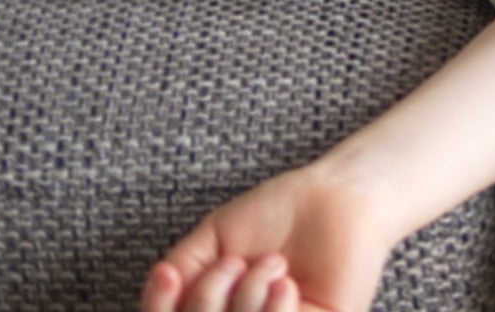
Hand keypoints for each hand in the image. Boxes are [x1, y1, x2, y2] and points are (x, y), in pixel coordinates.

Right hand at [139, 165, 394, 311]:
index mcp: (217, 309)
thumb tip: (161, 287)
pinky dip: (275, 310)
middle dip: (209, 298)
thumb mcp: (213, 243)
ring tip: (272, 263)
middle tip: (236, 262)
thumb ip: (182, 274)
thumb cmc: (275, 214)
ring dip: (245, 299)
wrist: (335, 194)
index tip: (168, 274)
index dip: (159, 306)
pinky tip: (284, 282)